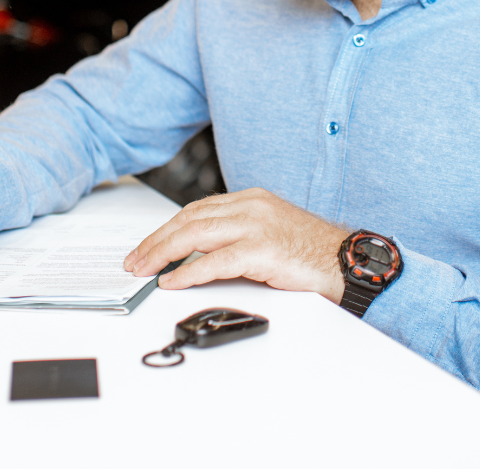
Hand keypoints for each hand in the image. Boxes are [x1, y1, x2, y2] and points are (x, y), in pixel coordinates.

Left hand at [123, 188, 348, 302]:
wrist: (344, 259)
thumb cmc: (311, 251)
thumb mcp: (270, 231)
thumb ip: (238, 234)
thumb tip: (200, 255)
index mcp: (251, 199)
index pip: (197, 209)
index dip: (168, 228)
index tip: (149, 246)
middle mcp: (250, 206)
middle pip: (189, 219)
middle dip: (157, 240)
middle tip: (136, 260)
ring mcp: (255, 225)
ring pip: (194, 234)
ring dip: (163, 253)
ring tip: (145, 269)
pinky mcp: (261, 249)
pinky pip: (213, 262)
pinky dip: (187, 272)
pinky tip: (172, 281)